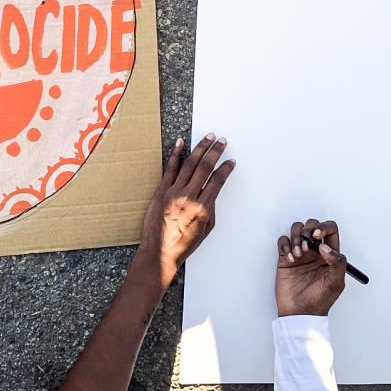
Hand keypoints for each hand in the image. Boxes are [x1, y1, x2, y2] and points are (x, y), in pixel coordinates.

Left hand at [137, 134, 235, 289]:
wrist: (160, 252)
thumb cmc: (184, 244)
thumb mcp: (206, 229)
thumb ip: (211, 208)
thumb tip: (212, 190)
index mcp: (203, 208)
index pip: (217, 181)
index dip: (226, 168)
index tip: (231, 161)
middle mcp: (188, 197)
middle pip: (205, 167)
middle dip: (215, 152)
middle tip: (221, 141)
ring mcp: (173, 192)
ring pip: (189, 164)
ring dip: (200, 148)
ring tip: (208, 138)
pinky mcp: (161, 190)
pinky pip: (169, 168)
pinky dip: (175, 154)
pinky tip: (180, 142)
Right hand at [276, 218, 346, 316]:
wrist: (300, 314)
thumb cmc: (319, 301)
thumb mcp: (336, 284)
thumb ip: (337, 263)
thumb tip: (325, 246)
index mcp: (330, 254)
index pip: (330, 230)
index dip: (324, 227)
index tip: (317, 236)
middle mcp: (315, 251)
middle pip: (312, 225)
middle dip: (308, 231)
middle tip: (307, 246)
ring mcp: (300, 253)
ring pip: (297, 229)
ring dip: (296, 237)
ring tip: (298, 254)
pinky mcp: (285, 257)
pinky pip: (283, 240)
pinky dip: (285, 245)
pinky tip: (290, 259)